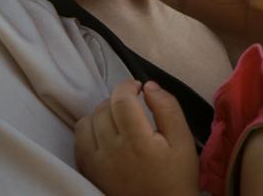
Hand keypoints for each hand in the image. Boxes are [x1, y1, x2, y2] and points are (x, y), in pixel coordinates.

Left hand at [74, 79, 200, 195]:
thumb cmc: (176, 176)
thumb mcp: (183, 139)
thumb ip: (168, 108)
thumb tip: (149, 86)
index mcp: (138, 141)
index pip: (121, 100)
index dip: (127, 86)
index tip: (138, 88)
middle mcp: (113, 151)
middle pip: (103, 108)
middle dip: (117, 99)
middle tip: (132, 105)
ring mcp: (97, 163)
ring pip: (88, 122)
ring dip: (102, 113)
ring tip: (118, 119)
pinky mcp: (90, 172)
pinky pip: (78, 140)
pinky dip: (89, 130)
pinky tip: (105, 134)